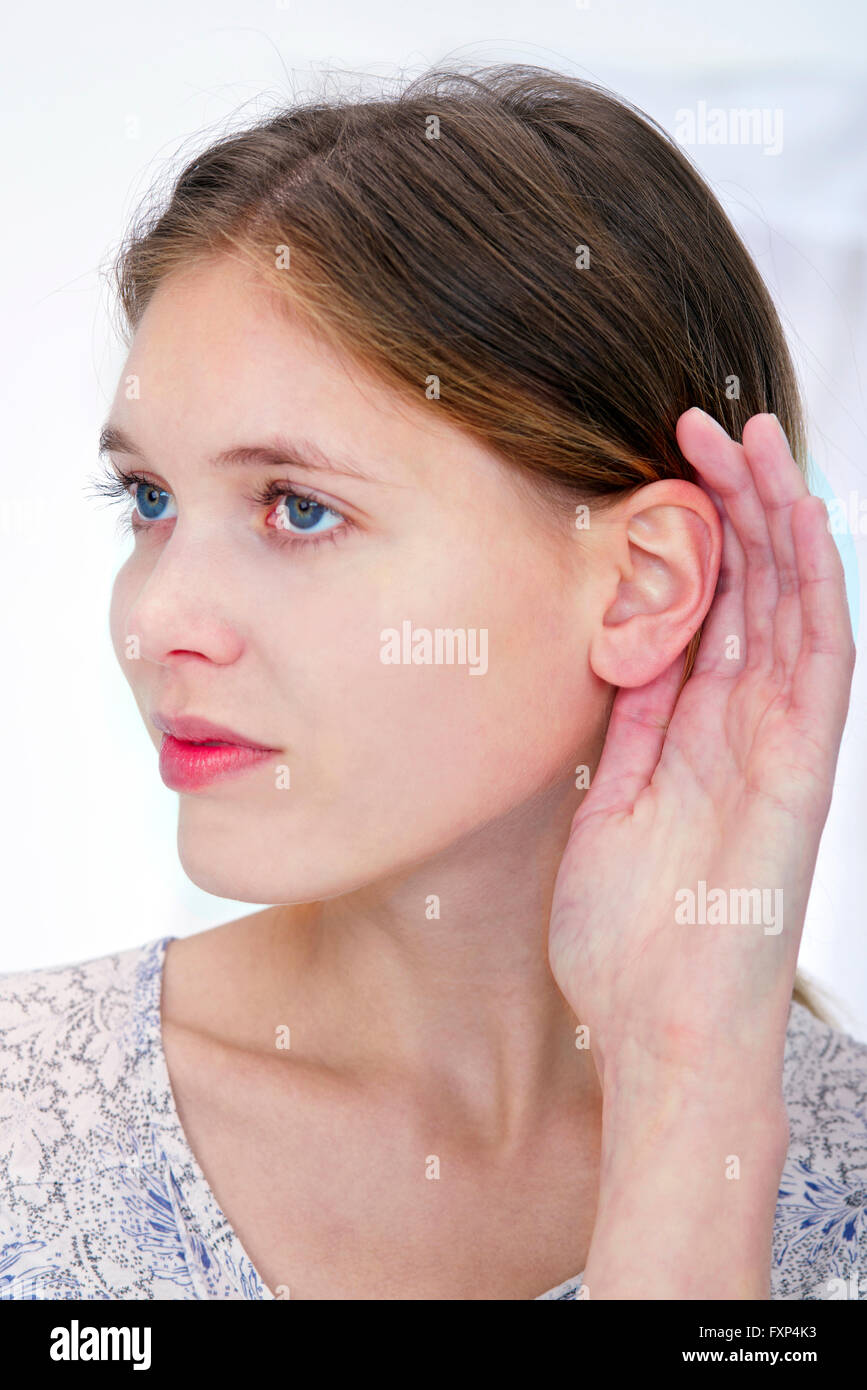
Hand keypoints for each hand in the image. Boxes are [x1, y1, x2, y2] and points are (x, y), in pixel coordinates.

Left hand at [547, 409, 855, 1092]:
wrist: (657, 1027)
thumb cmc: (626, 935)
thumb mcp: (605, 804)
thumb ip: (625, 725)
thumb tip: (621, 645)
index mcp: (695, 732)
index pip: (706, 608)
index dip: (693, 531)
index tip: (659, 463)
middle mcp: (746, 727)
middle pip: (753, 589)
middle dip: (733, 502)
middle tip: (701, 421)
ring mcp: (781, 744)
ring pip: (794, 605)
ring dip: (780, 519)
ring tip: (754, 439)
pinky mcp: (804, 768)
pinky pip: (820, 659)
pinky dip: (815, 585)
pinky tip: (801, 517)